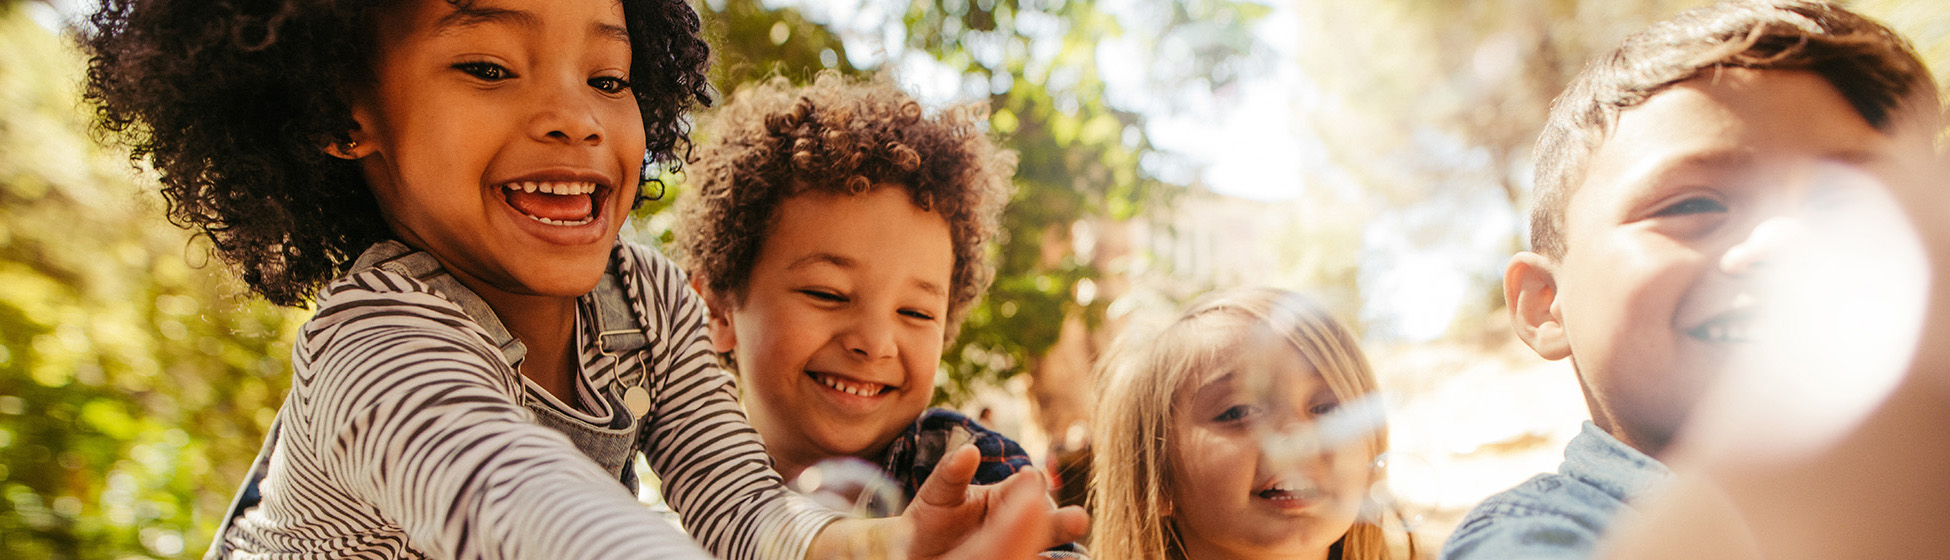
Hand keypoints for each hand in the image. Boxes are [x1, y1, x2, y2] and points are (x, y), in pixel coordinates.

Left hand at [904, 445, 1089, 559]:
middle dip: (1062, 521)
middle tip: (1077, 520)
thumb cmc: (933, 520)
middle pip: (1046, 520)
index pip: (1027, 485)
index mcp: (1007, 495)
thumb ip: (952, 473)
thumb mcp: (939, 494)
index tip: (1029, 478)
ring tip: (1074, 540)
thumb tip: (969, 451)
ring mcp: (1017, 548)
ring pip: (1041, 545)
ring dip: (1059, 542)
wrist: (921, 554)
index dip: (1030, 483)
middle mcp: (1018, 523)